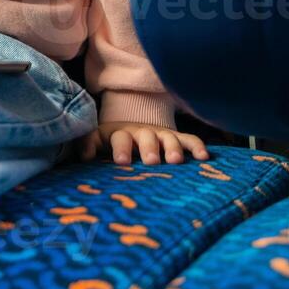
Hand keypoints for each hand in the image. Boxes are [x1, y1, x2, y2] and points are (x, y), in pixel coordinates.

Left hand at [75, 122, 208, 164]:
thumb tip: (84, 156)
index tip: (122, 161)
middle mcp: (142, 132)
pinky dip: (197, 146)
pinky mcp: (176, 138)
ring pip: (168, 138)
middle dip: (148, 148)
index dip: (121, 148)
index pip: (120, 138)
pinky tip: (204, 157)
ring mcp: (161, 135)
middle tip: (151, 161)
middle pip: (146, 137)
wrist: (132, 127)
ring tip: (175, 161)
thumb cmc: (113, 141)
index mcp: (120, 134)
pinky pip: (189, 140)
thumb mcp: (98, 140)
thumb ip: (88, 145)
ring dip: (172, 148)